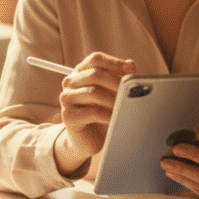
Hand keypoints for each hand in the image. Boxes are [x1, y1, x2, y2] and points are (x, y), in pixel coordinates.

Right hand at [54, 52, 135, 175]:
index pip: (96, 59)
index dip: (114, 62)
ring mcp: (66, 98)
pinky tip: (117, 119)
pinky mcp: (68, 116)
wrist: (88, 139)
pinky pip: (92, 112)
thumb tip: (131, 65)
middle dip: (117, 83)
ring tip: (126, 107)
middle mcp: (70, 82)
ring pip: (93, 92)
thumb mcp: (111, 92)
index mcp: (80, 72)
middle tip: (131, 92)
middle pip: (95, 74)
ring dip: (114, 100)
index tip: (130, 69)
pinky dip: (108, 115)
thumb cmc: (101, 113)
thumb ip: (119, 78)